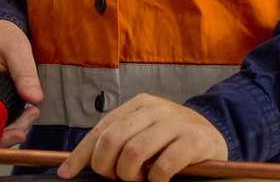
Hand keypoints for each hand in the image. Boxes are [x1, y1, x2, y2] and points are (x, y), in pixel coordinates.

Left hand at [57, 94, 228, 181]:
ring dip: (130, 175)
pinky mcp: (193, 140)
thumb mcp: (144, 132)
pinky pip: (163, 166)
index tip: (67, 173)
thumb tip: (74, 164)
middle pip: (112, 140)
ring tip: (139, 179)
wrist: (213, 134)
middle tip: (117, 178)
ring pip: (134, 152)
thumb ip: (118, 141)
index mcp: (138, 105)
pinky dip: (156, 180)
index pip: (100, 130)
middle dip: (107, 168)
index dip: (80, 155)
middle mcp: (154, 109)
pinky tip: (159, 180)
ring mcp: (175, 123)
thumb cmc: (172, 138)